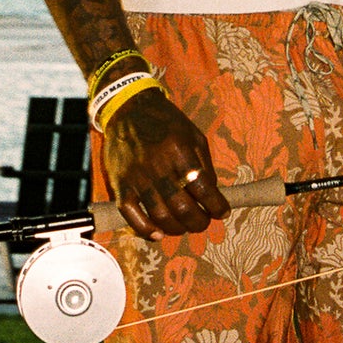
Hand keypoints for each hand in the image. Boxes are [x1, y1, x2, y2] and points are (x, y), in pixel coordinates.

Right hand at [102, 90, 230, 239]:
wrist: (128, 109)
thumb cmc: (165, 122)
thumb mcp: (193, 134)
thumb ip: (204, 164)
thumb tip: (212, 193)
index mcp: (179, 149)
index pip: (203, 188)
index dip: (216, 205)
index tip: (222, 213)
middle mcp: (157, 165)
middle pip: (182, 207)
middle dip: (199, 222)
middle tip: (203, 222)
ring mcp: (137, 177)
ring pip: (160, 216)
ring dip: (178, 229)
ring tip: (185, 226)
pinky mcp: (120, 185)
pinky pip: (132, 216)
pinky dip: (146, 230)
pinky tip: (159, 234)